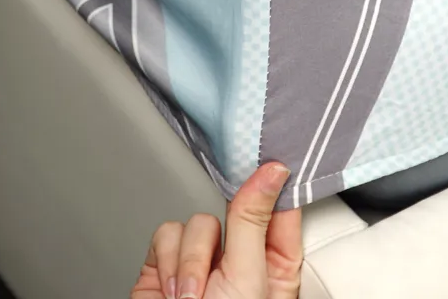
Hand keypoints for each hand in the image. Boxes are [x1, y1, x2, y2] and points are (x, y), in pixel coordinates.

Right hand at [131, 162, 301, 298]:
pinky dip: (169, 259)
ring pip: (200, 220)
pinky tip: (175, 289)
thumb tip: (273, 172)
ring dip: (193, 255)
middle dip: (227, 225)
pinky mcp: (167, 265)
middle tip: (226, 247)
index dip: (278, 184)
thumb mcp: (246, 276)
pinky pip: (167, 233)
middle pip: (237, 207)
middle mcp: (239, 260)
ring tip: (194, 294)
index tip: (277, 162)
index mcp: (275, 265)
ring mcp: (202, 262)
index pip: (280, 210)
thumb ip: (253, 220)